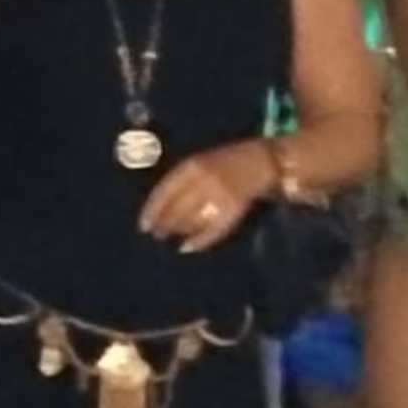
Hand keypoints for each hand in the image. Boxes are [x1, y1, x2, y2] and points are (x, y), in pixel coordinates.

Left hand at [139, 142, 276, 253]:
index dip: (152, 210)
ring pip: (192, 219)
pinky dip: (200, 241)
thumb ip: (181, 181)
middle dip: (164, 223)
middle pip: (177, 208)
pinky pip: (213, 230)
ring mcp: (220, 194)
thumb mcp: (200, 162)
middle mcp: (204, 179)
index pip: (165, 191)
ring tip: (172, 239)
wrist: (263, 159)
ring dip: (180, 231)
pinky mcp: (235, 208)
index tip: (143, 226)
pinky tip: (188, 248)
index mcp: (192, 165)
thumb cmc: (226, 161)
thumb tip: (157, 208)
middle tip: (157, 235)